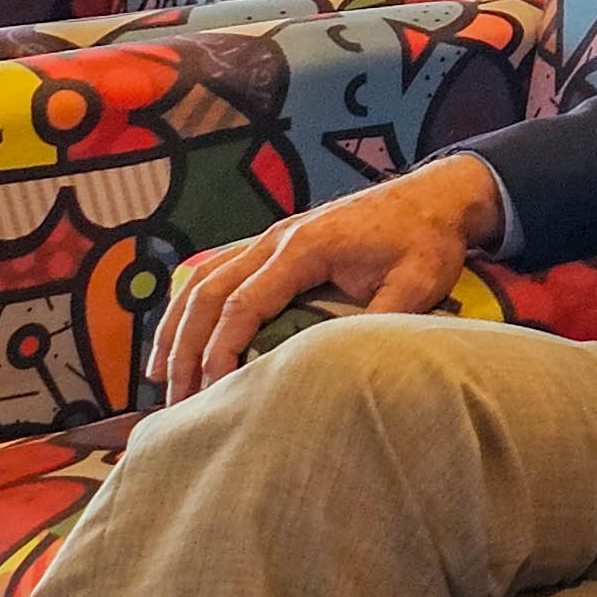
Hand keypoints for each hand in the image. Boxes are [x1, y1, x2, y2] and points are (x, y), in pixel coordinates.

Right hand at [151, 152, 503, 402]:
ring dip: (176, 328)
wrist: (437, 196)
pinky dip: (190, 304)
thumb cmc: (428, 240)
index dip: (221, 350)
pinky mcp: (275, 241)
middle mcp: (275, 237)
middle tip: (176, 401)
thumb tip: (344, 367)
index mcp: (305, 247)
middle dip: (184, 350)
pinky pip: (216, 270)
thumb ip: (382, 320)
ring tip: (159, 378)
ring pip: (202, 280)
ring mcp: (271, 236)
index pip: (243, 304)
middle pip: (208, 294)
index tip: (212, 391)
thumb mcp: (417, 283)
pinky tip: (178, 336)